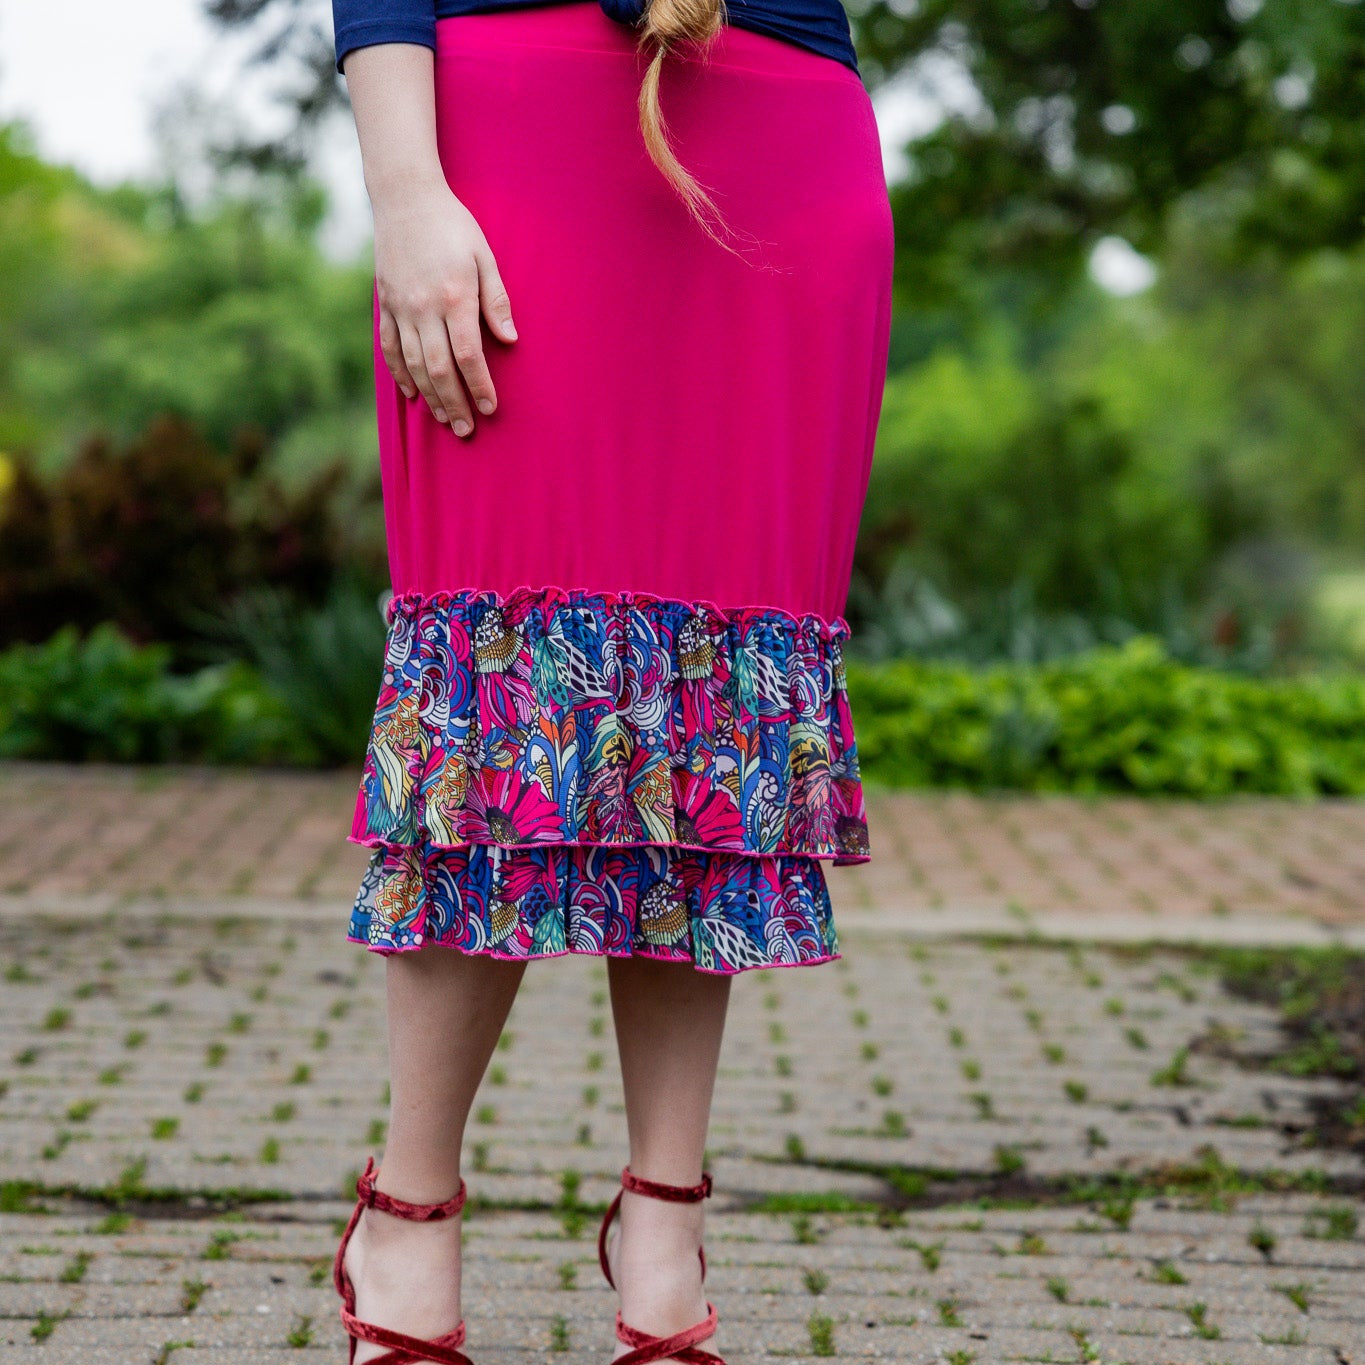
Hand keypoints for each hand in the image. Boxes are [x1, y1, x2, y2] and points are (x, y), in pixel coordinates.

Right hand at [372, 183, 517, 436]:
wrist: (405, 198)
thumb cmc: (453, 226)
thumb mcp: (485, 256)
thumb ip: (496, 301)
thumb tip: (510, 341)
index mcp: (455, 296)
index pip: (468, 355)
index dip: (479, 386)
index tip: (489, 408)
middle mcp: (424, 307)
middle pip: (440, 369)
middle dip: (454, 403)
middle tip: (466, 429)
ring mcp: (401, 308)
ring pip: (415, 364)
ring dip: (430, 396)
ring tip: (444, 419)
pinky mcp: (385, 305)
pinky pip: (391, 348)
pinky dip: (401, 374)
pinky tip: (413, 394)